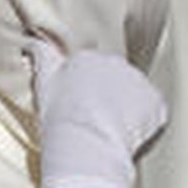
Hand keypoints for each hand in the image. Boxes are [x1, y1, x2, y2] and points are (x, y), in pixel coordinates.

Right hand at [26, 39, 165, 187]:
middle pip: (114, 81)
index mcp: (88, 59)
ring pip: (134, 96)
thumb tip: (32, 41)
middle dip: (108, 99)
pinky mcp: (154, 103)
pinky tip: (127, 137)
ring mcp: (138, 82)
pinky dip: (144, 125)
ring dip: (126, 111)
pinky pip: (152, 113)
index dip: (85, 94)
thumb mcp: (43, 82)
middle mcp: (116, 63)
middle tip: (94, 123)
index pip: (90, 73)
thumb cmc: (59, 119)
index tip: (78, 110)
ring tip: (109, 133)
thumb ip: (41, 56)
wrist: (85, 146)